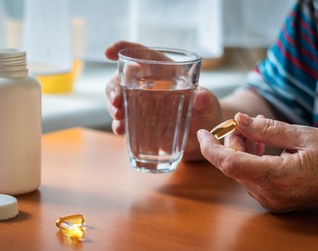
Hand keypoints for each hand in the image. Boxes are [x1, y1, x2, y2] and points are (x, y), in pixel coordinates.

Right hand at [105, 40, 222, 160]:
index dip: (123, 48)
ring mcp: (141, 104)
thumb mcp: (209, 105)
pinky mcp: (139, 122)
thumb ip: (206, 100)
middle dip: (114, 88)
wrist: (203, 135)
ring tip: (118, 118)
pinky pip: (123, 120)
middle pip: (123, 78)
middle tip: (116, 101)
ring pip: (118, 99)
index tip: (108, 52)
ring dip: (113, 107)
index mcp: (164, 71)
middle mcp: (148, 85)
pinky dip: (119, 125)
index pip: (141, 54)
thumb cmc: (206, 113)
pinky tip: (120, 130)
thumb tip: (201, 96)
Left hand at [197, 112, 317, 211]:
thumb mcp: (303, 136)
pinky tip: (262, 146)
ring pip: (240, 171)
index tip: (201, 132)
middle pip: (233, 165)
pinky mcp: (274, 200)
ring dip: (241, 150)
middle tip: (242, 124)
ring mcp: (271, 201)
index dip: (211, 147)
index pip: (229, 163)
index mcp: (275, 178)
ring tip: (256, 132)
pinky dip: (250, 160)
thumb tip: (238, 120)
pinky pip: (251, 178)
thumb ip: (267, 129)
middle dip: (231, 143)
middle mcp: (268, 194)